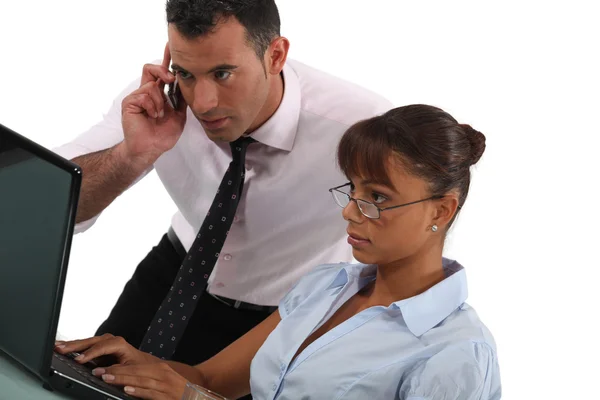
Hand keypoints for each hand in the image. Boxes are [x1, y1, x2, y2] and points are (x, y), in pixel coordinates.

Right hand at [54, 333, 156, 366]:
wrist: (146, 365)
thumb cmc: (141, 367)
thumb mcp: (131, 370)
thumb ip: (116, 371)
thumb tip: (99, 373)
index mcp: (120, 344)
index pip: (102, 347)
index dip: (90, 353)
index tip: (79, 360)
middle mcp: (111, 341)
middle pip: (91, 341)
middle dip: (75, 345)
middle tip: (61, 349)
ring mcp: (105, 344)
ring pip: (86, 343)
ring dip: (72, 345)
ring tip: (58, 347)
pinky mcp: (100, 349)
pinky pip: (86, 347)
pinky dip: (74, 347)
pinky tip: (64, 347)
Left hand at [92, 363, 187, 399]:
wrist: (198, 398)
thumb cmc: (178, 392)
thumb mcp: (165, 381)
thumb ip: (148, 380)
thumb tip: (126, 381)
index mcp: (161, 369)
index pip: (135, 366)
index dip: (118, 367)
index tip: (102, 369)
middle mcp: (163, 375)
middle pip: (135, 371)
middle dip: (115, 372)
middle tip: (99, 372)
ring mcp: (166, 386)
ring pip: (140, 381)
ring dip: (123, 380)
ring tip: (107, 379)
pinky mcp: (167, 398)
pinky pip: (150, 394)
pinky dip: (138, 392)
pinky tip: (127, 391)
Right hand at [121, 43, 187, 162]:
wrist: (150, 148)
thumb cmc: (162, 135)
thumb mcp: (179, 115)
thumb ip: (180, 100)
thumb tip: (189, 84)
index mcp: (157, 94)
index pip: (161, 73)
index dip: (166, 60)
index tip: (170, 46)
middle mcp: (146, 92)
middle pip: (151, 69)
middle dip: (163, 70)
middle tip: (171, 79)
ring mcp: (137, 96)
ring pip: (152, 85)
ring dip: (160, 101)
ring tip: (159, 115)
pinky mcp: (130, 102)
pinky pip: (145, 95)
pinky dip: (153, 106)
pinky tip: (153, 116)